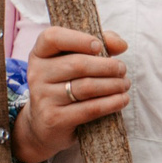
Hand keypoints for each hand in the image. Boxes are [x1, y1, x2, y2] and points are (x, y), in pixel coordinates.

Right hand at [14, 27, 130, 162]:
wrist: (46, 124)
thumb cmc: (67, 84)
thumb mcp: (76, 61)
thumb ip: (99, 45)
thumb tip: (121, 44)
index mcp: (40, 54)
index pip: (52, 37)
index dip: (79, 39)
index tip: (99, 46)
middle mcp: (37, 74)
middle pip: (78, 64)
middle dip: (108, 66)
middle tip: (122, 69)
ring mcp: (43, 97)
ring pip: (86, 87)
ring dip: (114, 85)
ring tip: (124, 84)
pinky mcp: (54, 118)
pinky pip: (90, 109)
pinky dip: (112, 103)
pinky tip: (122, 99)